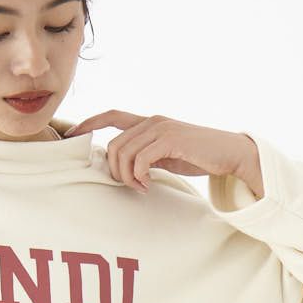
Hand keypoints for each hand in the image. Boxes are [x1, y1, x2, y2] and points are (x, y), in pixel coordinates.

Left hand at [65, 109, 262, 196]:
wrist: (231, 154)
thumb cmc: (199, 157)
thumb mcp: (166, 156)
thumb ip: (144, 156)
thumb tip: (120, 168)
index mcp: (149, 123)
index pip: (111, 115)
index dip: (89, 123)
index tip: (71, 136)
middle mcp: (153, 121)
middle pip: (113, 144)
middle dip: (114, 170)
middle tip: (131, 185)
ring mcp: (162, 128)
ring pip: (123, 152)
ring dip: (127, 176)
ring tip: (142, 186)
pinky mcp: (171, 139)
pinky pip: (140, 159)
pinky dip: (139, 176)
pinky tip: (149, 185)